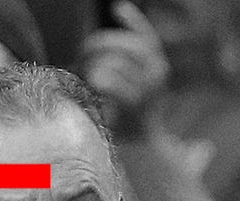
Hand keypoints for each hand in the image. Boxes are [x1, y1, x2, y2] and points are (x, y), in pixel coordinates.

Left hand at [81, 0, 169, 134]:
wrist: (141, 148)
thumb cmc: (123, 114)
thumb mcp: (124, 84)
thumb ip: (115, 64)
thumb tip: (90, 49)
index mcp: (155, 62)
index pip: (143, 34)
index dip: (132, 20)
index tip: (116, 8)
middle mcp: (157, 70)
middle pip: (121, 44)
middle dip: (96, 47)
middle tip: (82, 59)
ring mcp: (149, 86)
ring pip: (112, 62)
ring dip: (91, 68)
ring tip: (85, 79)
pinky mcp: (137, 103)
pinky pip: (112, 82)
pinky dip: (99, 80)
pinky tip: (93, 84)